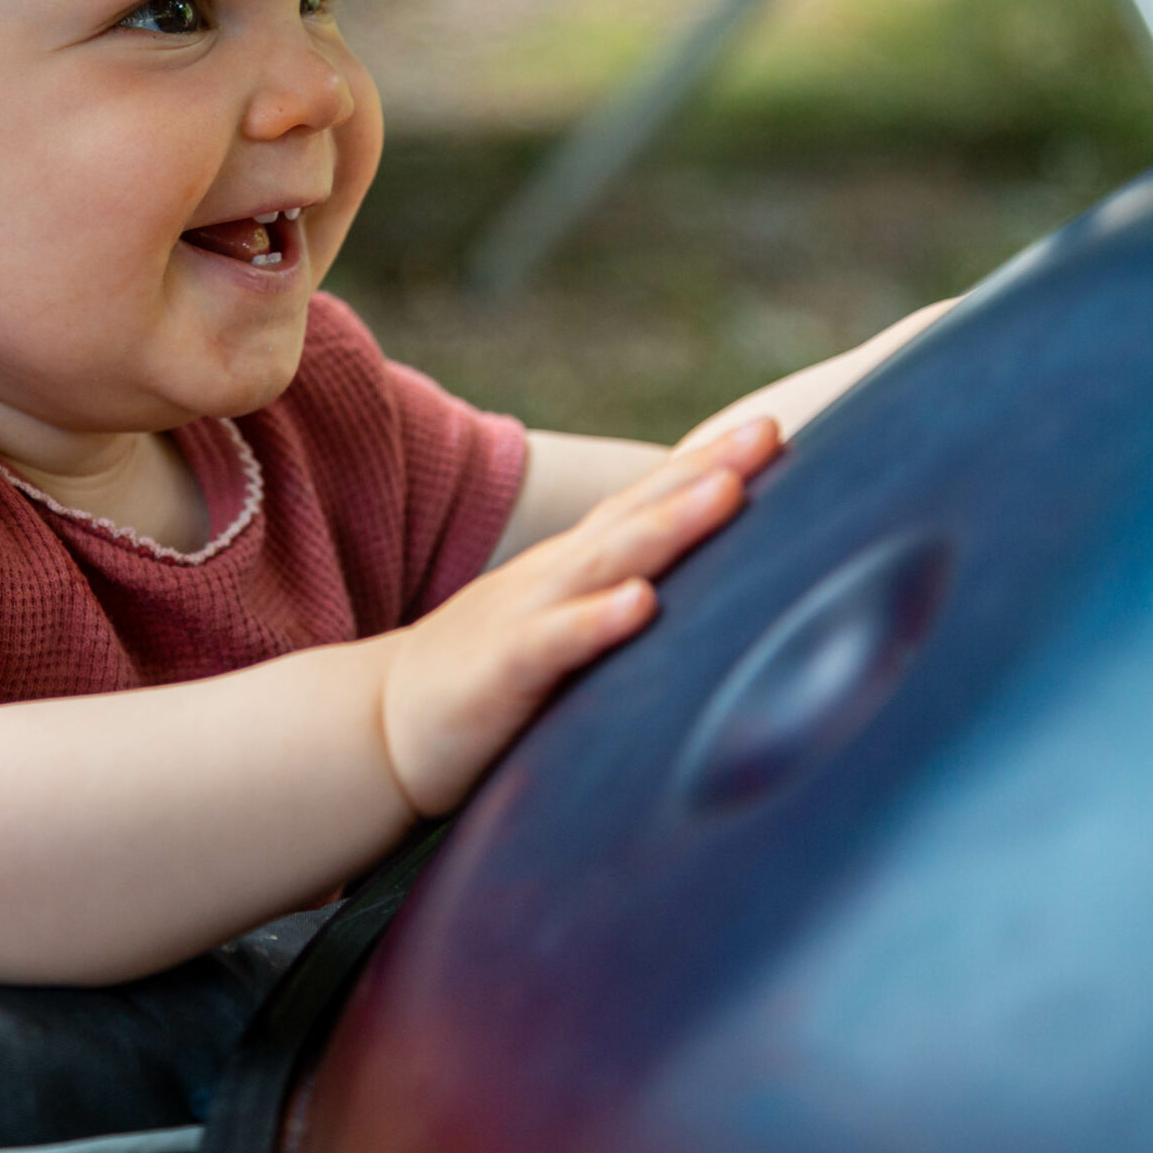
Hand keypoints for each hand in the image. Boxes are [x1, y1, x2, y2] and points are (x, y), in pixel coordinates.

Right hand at [377, 419, 781, 814]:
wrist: (381, 725)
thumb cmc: (489, 676)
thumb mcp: (561, 623)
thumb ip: (616, 600)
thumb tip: (707, 599)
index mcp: (572, 565)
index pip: (644, 501)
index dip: (704, 461)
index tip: (771, 427)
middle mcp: (555, 575)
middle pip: (636, 511)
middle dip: (704, 468)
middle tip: (769, 430)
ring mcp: (526, 614)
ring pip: (605, 561)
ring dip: (668, 525)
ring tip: (726, 492)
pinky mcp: (502, 670)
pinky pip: (553, 641)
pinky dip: (596, 620)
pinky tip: (639, 603)